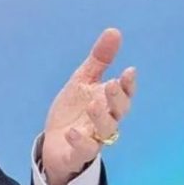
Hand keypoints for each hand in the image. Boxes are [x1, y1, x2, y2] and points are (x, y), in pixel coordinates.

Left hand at [41, 28, 136, 184]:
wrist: (54, 143)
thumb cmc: (73, 111)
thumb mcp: (82, 82)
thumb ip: (99, 60)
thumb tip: (114, 31)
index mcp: (107, 103)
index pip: (124, 94)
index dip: (128, 84)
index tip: (128, 71)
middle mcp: (105, 121)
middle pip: (118, 112)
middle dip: (117, 99)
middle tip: (111, 84)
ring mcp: (93, 138)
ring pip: (105, 132)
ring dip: (101, 118)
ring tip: (93, 105)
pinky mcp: (77, 153)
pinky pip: (83, 150)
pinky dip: (80, 142)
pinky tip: (73, 132)